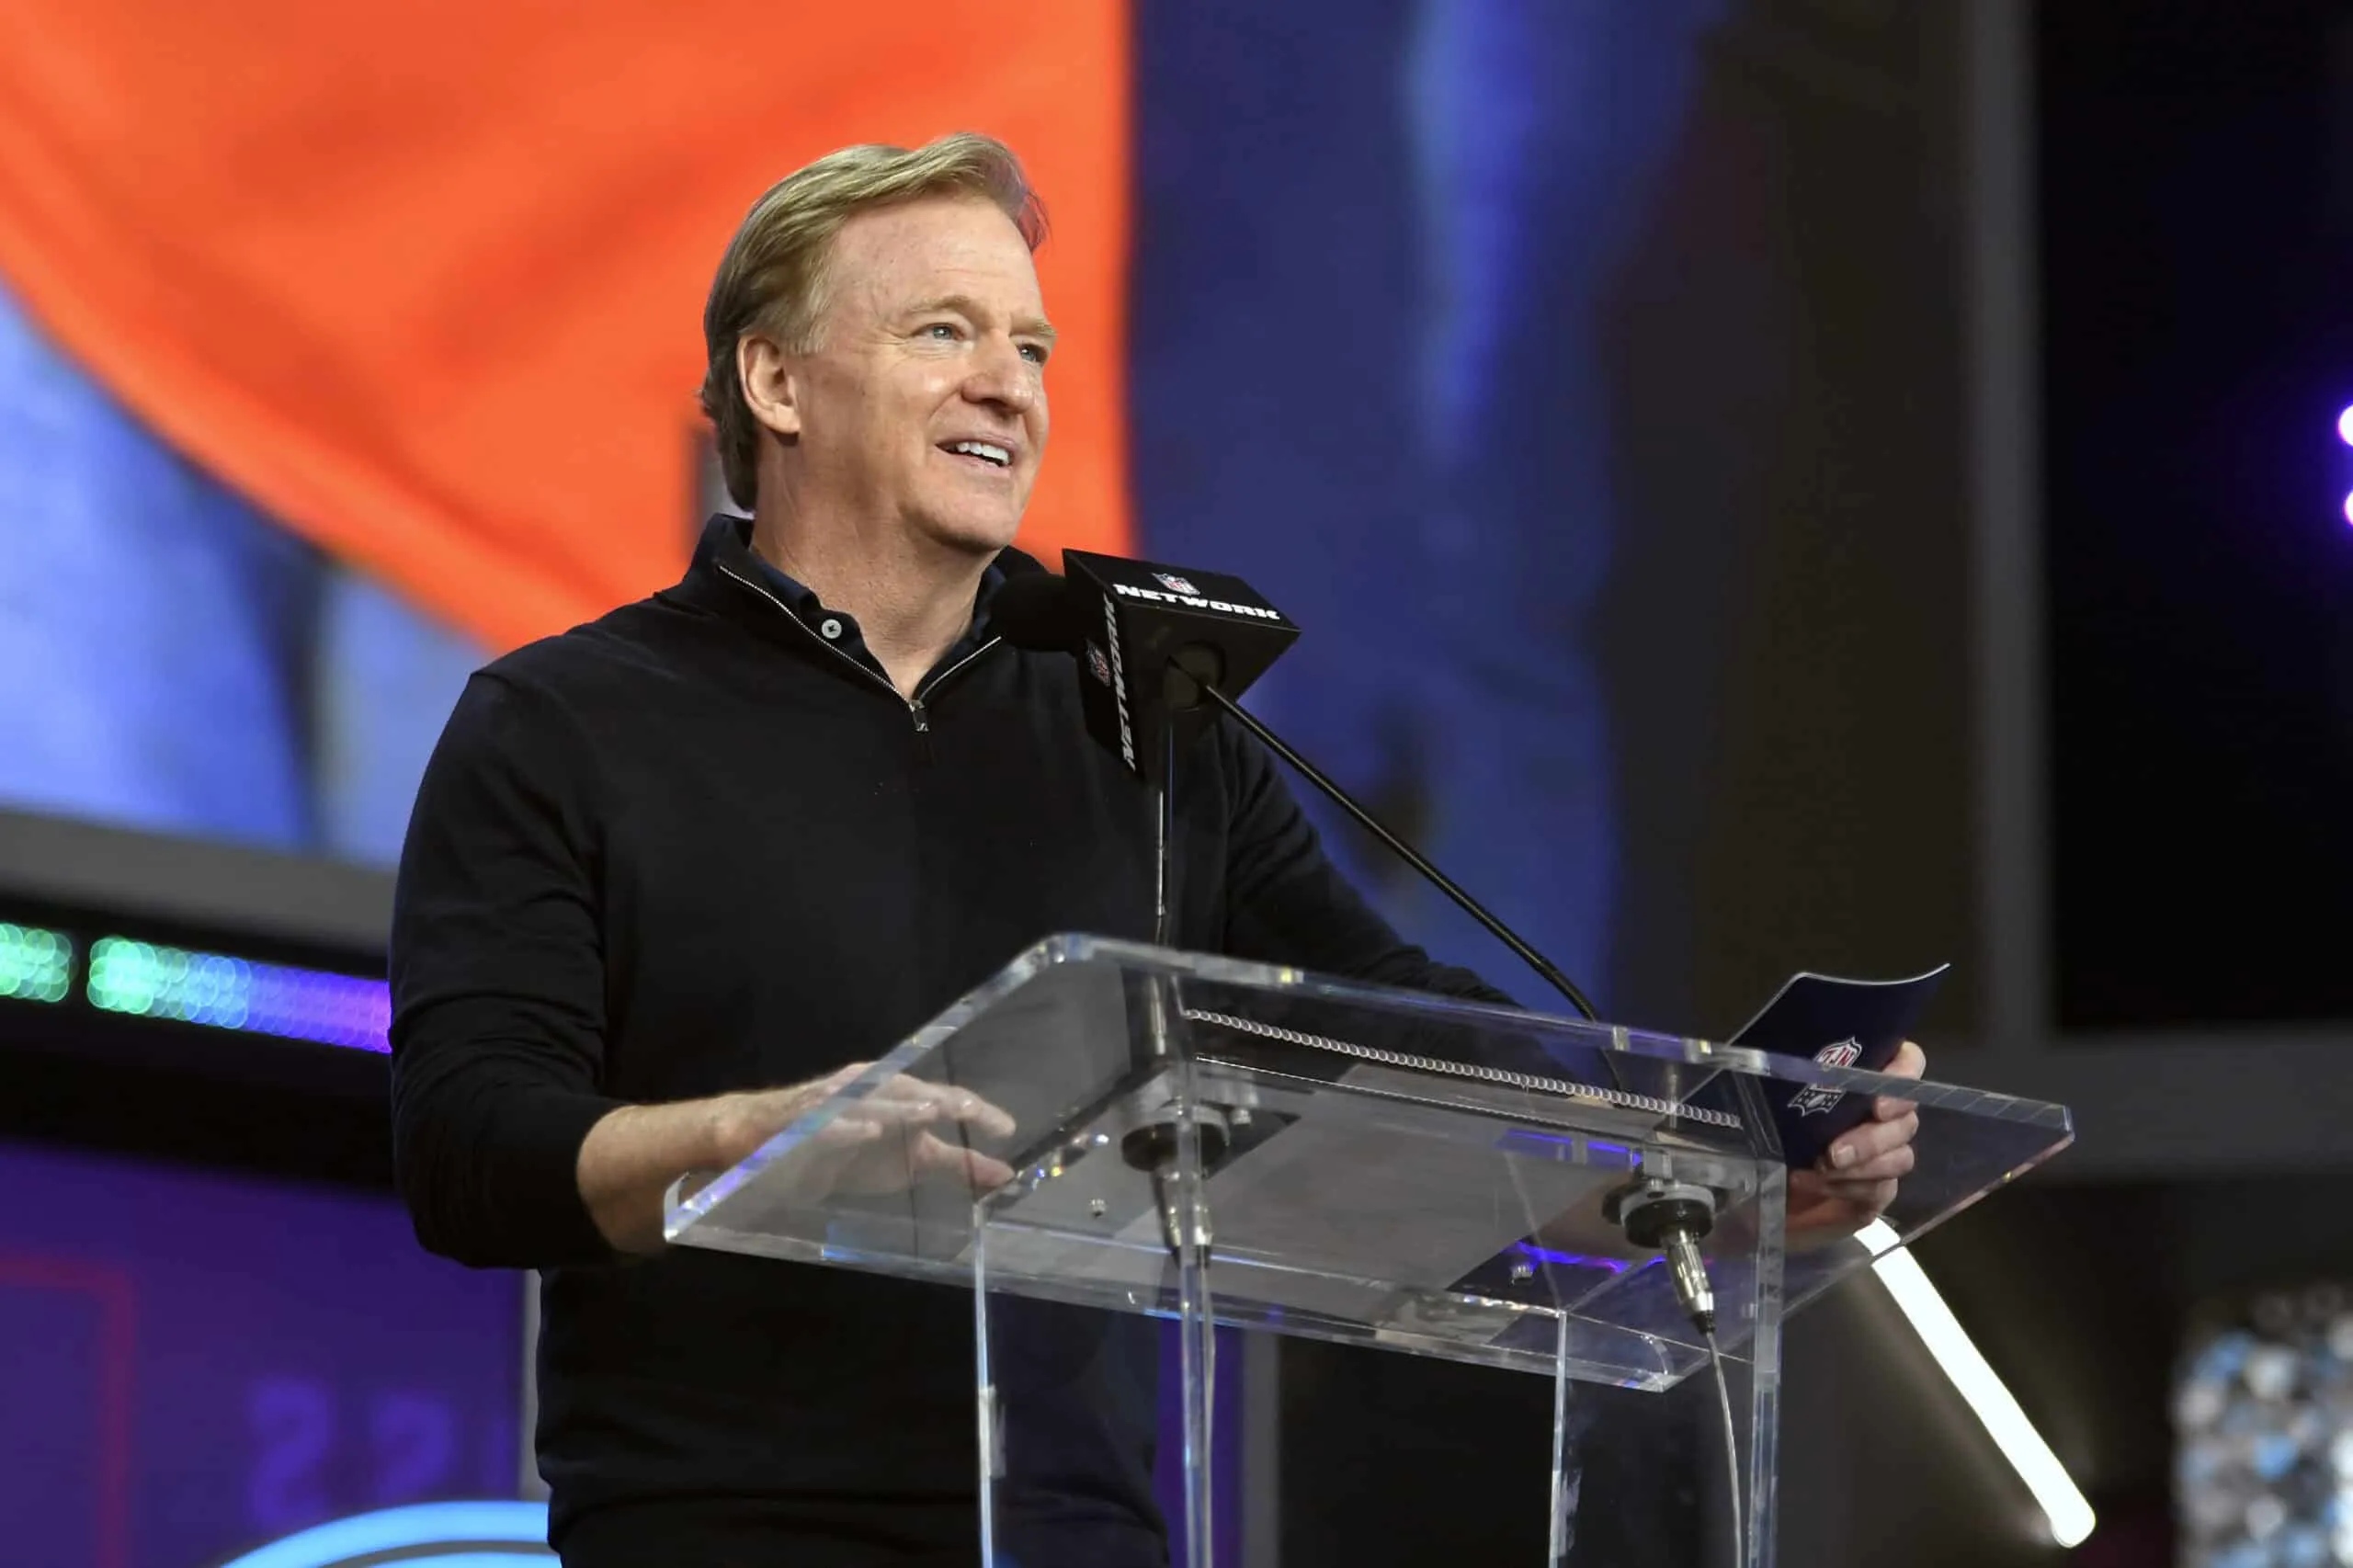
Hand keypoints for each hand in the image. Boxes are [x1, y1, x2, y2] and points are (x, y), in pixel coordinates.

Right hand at [710, 1065, 1018, 1203]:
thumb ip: (954, 1164)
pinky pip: (827, 1123)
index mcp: (896, 1094)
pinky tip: (867, 1131)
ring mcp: (834, 1103)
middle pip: (910, 1090)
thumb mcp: (907, 1162)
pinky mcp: (803, 1123)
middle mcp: (869, 1088)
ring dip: (899, 1107)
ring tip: (928, 1113)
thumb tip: (1005, 1174)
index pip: (941, 1097)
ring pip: (872, 1101)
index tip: (1007, 1128)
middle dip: (941, 1100)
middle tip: (971, 1110)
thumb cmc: (845, 1150)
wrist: (762, 1146)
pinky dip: (847, 1126)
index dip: (973, 1109)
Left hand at [1786, 1039, 1922, 1238]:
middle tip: (1834, 1153)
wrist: (1766, 1181)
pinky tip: (1814, 1183)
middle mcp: (1887, 1113)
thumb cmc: (1773, 1126)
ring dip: (1860, 1166)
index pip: (1910, 1062)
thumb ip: (1792, 1075)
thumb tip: (1779, 1062)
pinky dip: (1847, 1187)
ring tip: (1820, 1169)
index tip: (1877, 1104)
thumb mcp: (1777, 1094)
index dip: (1904, 1076)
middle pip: (1907, 1119)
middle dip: (1871, 1139)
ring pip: (1900, 1157)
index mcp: (1868, 1077)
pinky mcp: (1881, 1189)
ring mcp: (1888, 1153)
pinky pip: (1881, 1188)